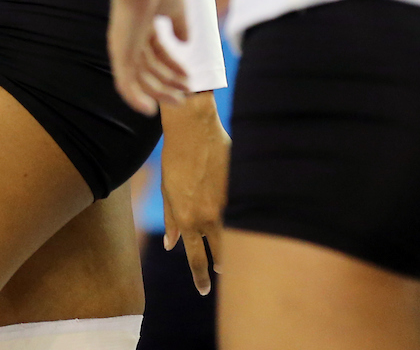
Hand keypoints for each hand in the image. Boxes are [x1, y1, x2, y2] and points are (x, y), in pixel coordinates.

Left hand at [108, 0, 188, 114]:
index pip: (158, 54)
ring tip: (178, 102)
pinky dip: (134, 98)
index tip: (190, 78)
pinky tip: (148, 110)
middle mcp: (131, 39)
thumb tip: (185, 42)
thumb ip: (179, 25)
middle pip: (149, 68)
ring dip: (159, 93)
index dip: (174, 67)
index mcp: (142, 26)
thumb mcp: (176, 8)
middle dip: (168, 83)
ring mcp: (124, 47)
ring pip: (140, 78)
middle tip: (186, 96)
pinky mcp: (119, 53)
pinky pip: (124, 82)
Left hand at [160, 90, 230, 294]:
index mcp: (188, 219)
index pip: (196, 259)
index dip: (200, 278)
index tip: (203, 290)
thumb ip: (171, 219)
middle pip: (222, 254)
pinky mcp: (241, 188)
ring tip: (239, 249)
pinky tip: (252, 219)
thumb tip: (171, 245)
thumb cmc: (175, 157)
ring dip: (237, 244)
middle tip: (223, 270)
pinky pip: (247, 210)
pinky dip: (248, 216)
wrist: (193, 128)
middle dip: (224, 265)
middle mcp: (209, 217)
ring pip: (238, 235)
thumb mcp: (167, 190)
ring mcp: (228, 203)